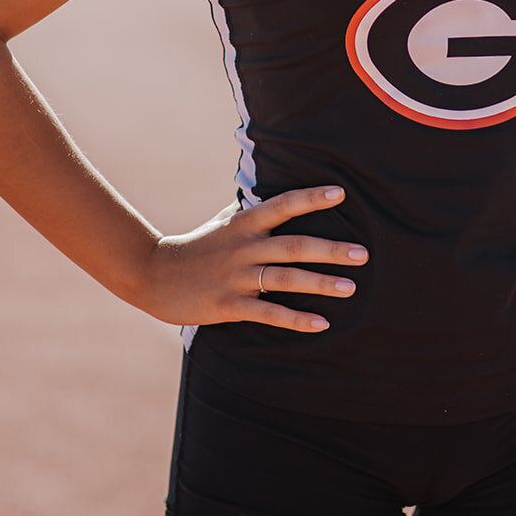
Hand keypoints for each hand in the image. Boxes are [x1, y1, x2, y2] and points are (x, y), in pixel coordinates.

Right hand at [137, 185, 367, 331]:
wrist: (152, 274)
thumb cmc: (196, 247)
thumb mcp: (223, 223)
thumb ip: (250, 210)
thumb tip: (273, 192)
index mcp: (244, 224)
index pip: (283, 205)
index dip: (311, 198)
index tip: (340, 193)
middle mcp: (244, 248)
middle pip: (294, 246)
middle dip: (330, 250)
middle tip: (363, 253)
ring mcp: (236, 277)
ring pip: (286, 280)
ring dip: (321, 284)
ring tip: (351, 288)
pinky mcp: (228, 305)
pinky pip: (268, 313)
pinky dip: (295, 319)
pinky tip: (320, 324)